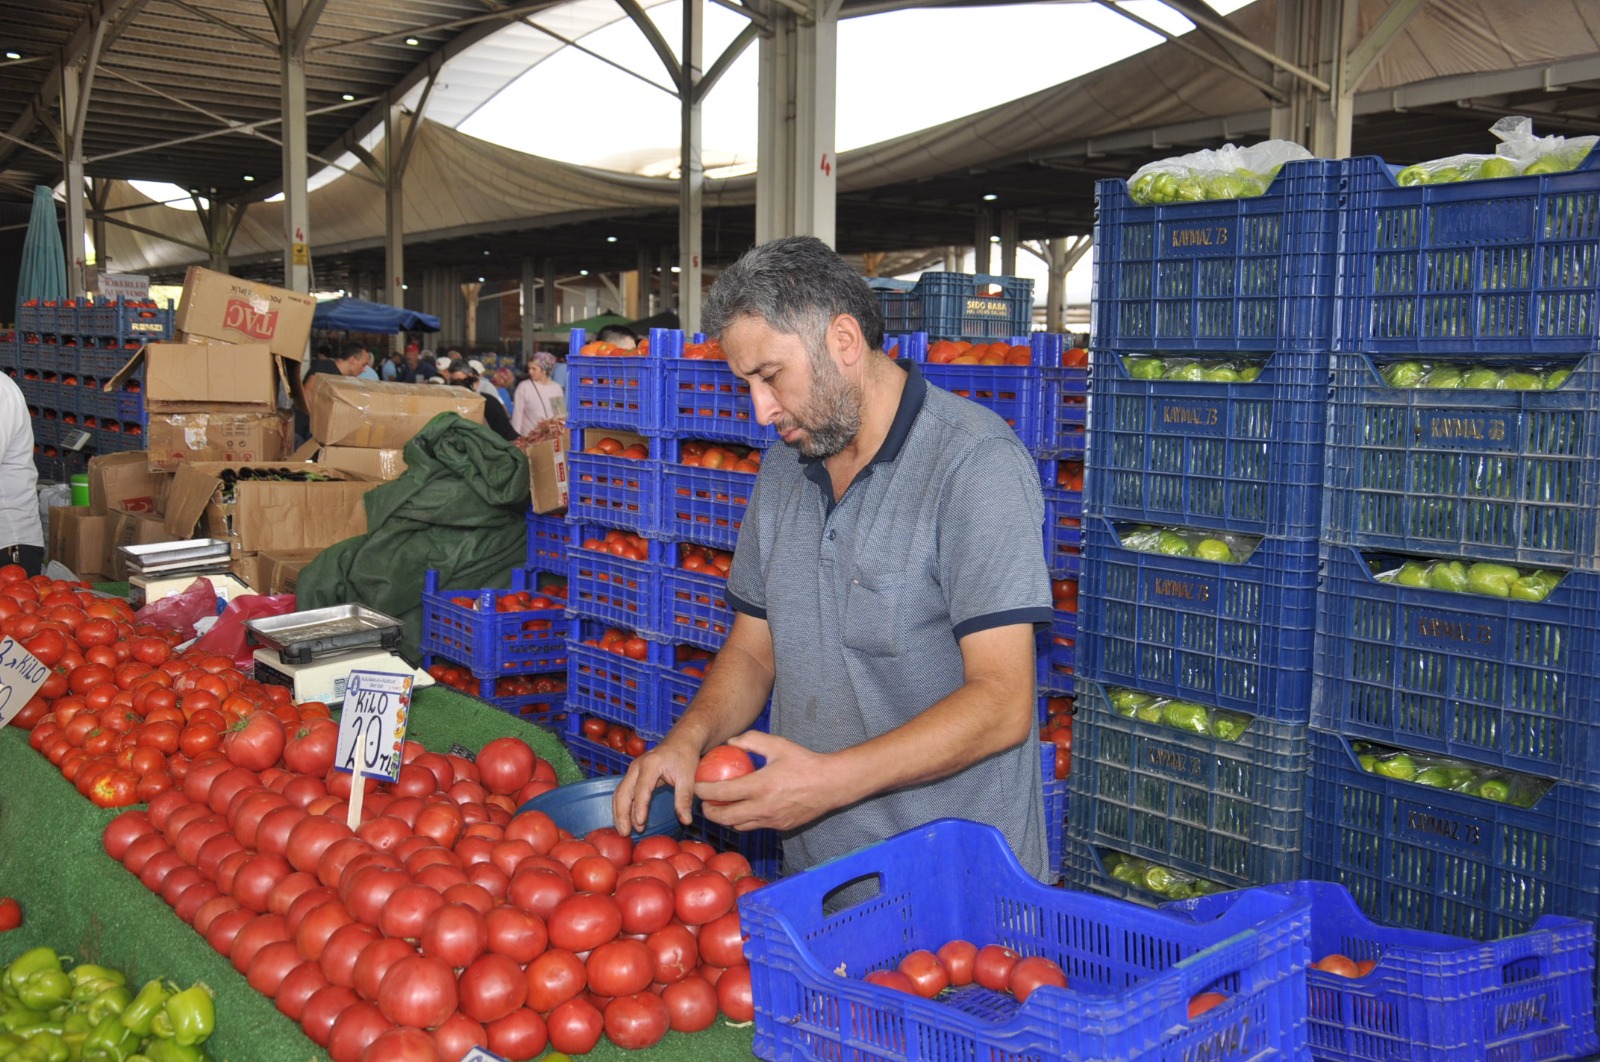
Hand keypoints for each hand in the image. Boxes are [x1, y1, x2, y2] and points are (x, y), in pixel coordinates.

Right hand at [611, 735, 700, 833]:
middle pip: (623, 792)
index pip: (641, 789)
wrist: (682, 739)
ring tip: (624, 830)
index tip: (640, 824)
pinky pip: (623, 791)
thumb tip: (686, 821)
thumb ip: (685, 799)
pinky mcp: (633, 774)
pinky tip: (625, 820)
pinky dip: (622, 806)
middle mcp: (637, 766)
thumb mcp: (688, 777)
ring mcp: (633, 769)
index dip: (639, 807)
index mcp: (650, 765)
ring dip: (619, 812)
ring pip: (620, 792)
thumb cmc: (685, 756)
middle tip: (625, 833)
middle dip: (622, 814)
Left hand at [695, 731, 844, 832]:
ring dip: (725, 819)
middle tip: (703, 802)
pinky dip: (743, 820)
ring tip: (720, 807)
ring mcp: (771, 821)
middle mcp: (762, 807)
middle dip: (708, 812)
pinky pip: (754, 826)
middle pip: (724, 817)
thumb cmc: (804, 762)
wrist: (831, 785)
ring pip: (738, 826)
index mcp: (760, 786)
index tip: (695, 785)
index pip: (721, 793)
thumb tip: (731, 742)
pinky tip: (743, 809)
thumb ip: (751, 741)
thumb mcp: (778, 744)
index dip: (703, 791)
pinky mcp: (779, 827)